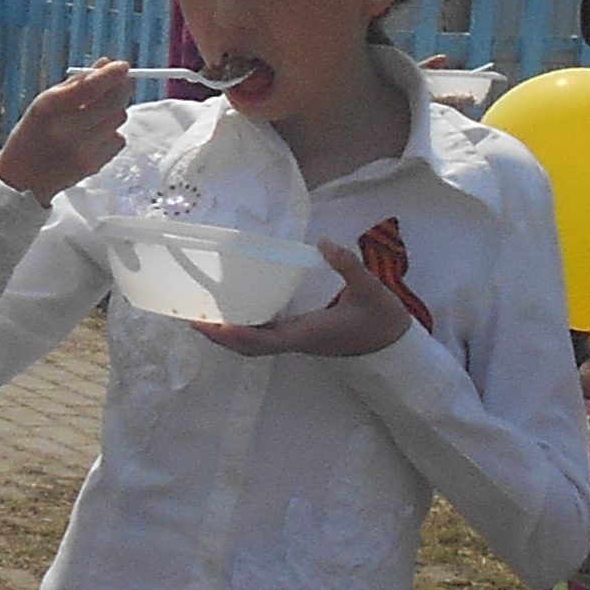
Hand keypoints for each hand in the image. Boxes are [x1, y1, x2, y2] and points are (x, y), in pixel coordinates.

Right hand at [0, 59, 137, 198]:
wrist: (22, 179)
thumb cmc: (33, 133)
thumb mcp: (44, 103)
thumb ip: (76, 84)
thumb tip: (107, 64)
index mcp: (48, 109)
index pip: (89, 88)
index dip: (110, 75)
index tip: (122, 65)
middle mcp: (66, 131)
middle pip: (111, 103)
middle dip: (121, 88)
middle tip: (122, 81)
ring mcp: (81, 151)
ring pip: (118, 119)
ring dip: (114, 110)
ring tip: (96, 114)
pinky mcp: (93, 166)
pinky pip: (118, 139)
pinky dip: (111, 133)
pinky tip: (93, 136)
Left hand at [204, 238, 414, 363]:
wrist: (395, 346)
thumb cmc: (382, 320)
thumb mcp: (369, 289)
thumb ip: (347, 265)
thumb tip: (325, 243)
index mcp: (306, 333)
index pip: (263, 340)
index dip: (236, 334)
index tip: (213, 325)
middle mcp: (296, 341)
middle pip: (249, 346)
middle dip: (221, 336)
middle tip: (193, 319)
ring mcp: (297, 341)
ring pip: (255, 344)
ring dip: (229, 334)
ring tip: (205, 315)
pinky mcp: (301, 336)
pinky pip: (265, 337)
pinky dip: (245, 329)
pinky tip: (236, 312)